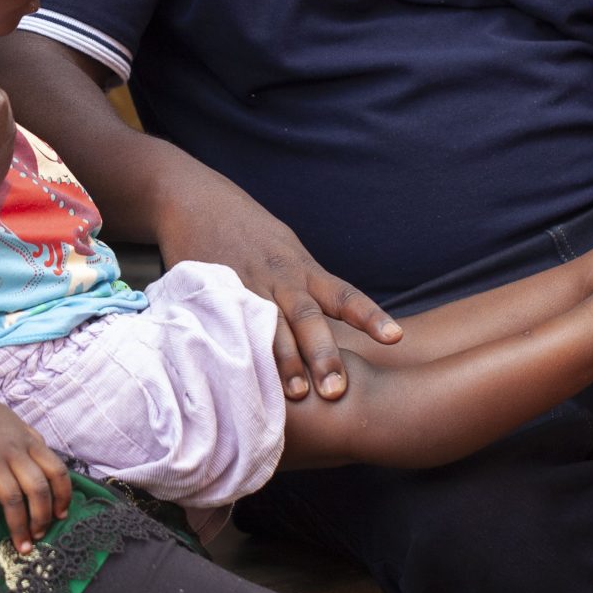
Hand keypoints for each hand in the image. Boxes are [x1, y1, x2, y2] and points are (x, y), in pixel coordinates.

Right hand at [0, 392, 72, 550]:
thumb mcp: (17, 424)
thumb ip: (33, 443)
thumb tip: (47, 463)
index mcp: (30, 443)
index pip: (57, 472)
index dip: (63, 497)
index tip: (61, 515)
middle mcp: (15, 452)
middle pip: (38, 489)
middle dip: (42, 518)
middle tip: (38, 537)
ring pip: (12, 496)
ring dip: (19, 525)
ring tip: (20, 545)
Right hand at [155, 180, 399, 400]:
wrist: (196, 199)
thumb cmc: (250, 233)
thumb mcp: (287, 251)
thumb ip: (309, 288)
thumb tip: (341, 325)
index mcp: (303, 269)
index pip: (344, 294)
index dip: (370, 316)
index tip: (396, 337)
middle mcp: (280, 278)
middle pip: (308, 318)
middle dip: (324, 355)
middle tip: (337, 391)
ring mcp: (246, 286)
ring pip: (270, 326)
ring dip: (284, 361)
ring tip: (297, 393)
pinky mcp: (215, 292)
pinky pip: (230, 324)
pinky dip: (241, 349)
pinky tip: (245, 375)